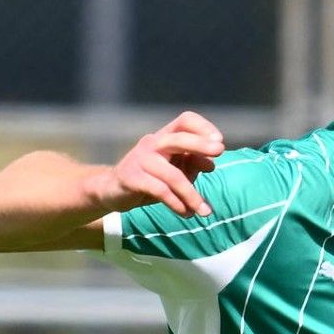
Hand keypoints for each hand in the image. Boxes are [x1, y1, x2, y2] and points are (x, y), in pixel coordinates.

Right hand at [91, 110, 225, 217]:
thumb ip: (193, 165)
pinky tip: (186, 213)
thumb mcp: (176, 171)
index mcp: (165, 137)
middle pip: (178, 138)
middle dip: (200, 144)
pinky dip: (176, 203)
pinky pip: (160, 190)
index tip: (219, 140)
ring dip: (192, 195)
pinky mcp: (131, 178)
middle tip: (221, 152)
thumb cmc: (151, 180)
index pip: (185, 120)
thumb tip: (211, 163)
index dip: (203, 127)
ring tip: (205, 212)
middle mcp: (153, 144)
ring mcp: (140, 159)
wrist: (113, 191)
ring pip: (173, 175)